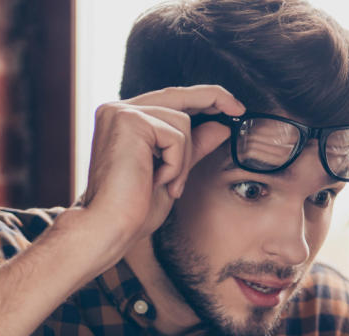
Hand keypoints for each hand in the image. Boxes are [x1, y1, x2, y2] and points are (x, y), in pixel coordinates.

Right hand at [74, 85, 244, 252]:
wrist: (109, 227)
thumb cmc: (134, 209)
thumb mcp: (173, 173)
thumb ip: (193, 148)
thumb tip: (221, 126)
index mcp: (124, 121)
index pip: (169, 99)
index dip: (202, 98)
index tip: (232, 105)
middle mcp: (118, 110)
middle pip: (178, 96)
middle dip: (213, 98)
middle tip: (239, 109)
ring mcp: (121, 112)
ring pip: (182, 122)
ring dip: (184, 159)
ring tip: (168, 185)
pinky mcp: (129, 120)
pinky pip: (176, 136)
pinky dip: (176, 164)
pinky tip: (158, 181)